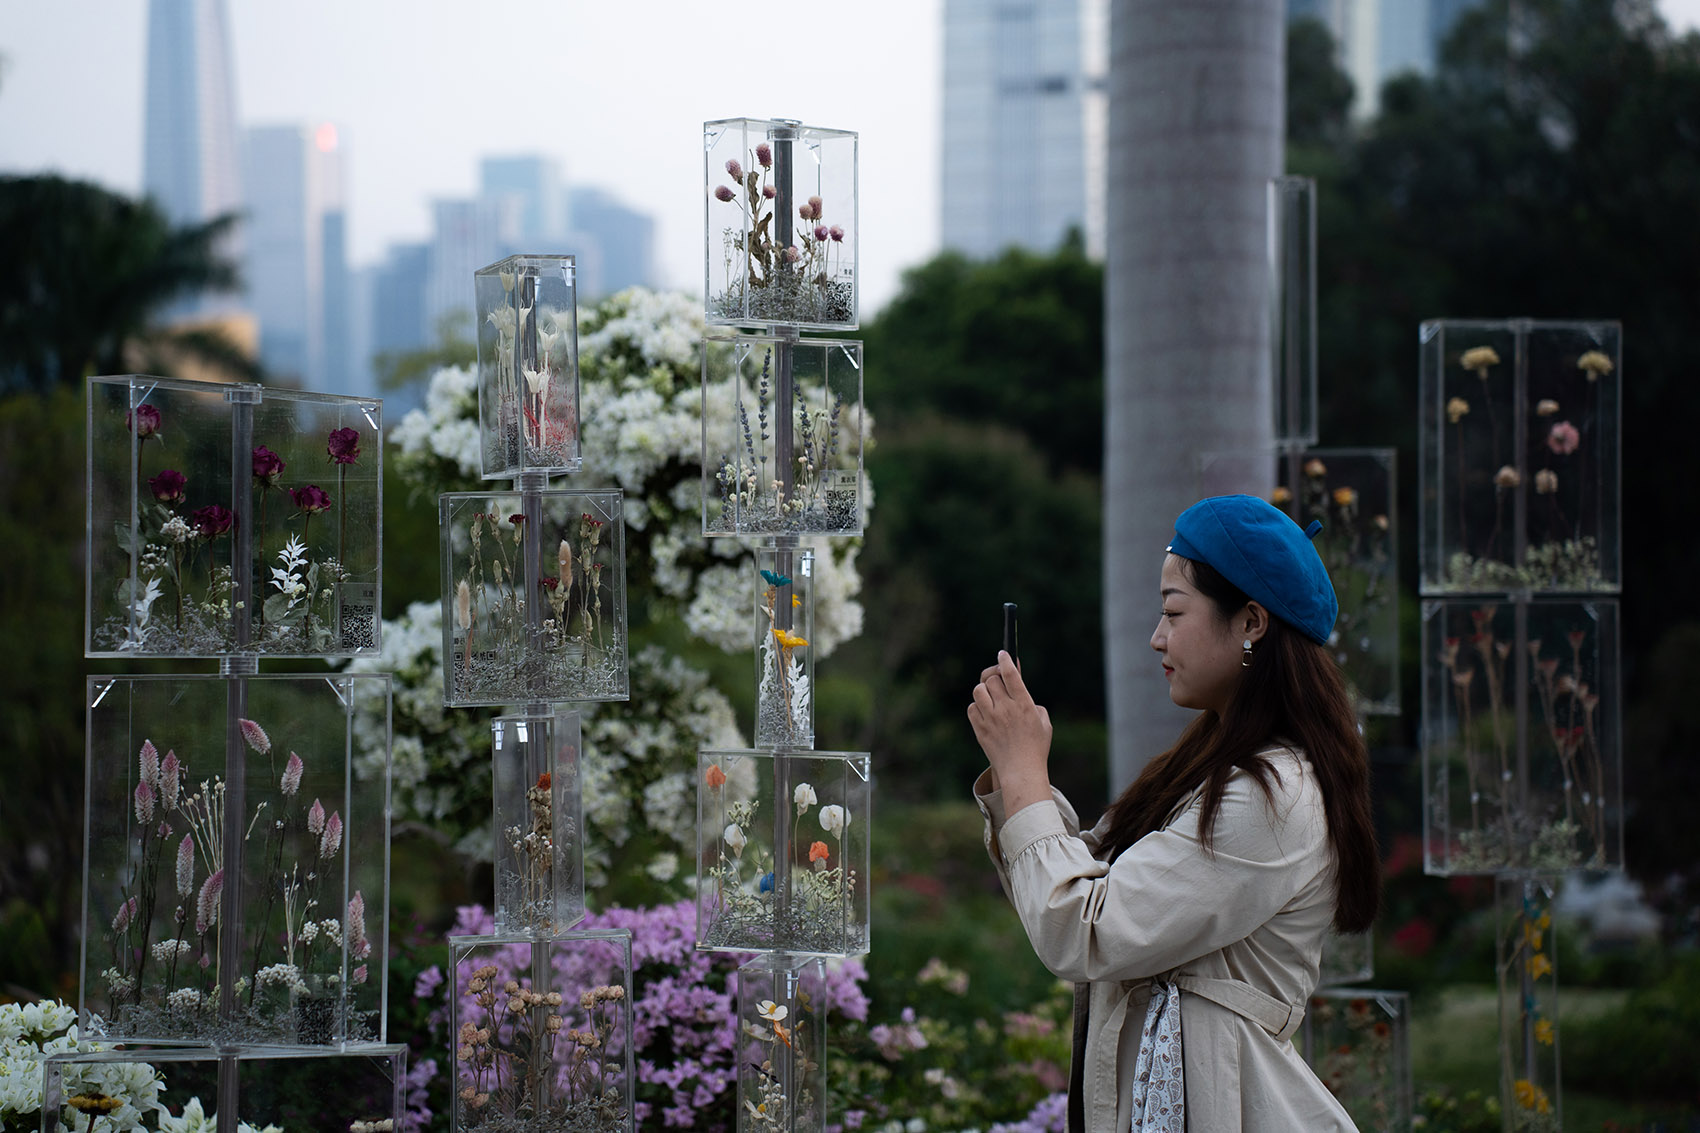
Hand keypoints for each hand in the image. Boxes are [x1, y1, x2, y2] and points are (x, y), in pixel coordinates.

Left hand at [967, 651, 1052, 807]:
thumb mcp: (1044, 724)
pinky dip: (977, 706)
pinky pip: (972, 708)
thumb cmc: (1036, 748)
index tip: (1003, 654)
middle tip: (999, 681)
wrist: (1020, 771)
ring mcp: (990, 719)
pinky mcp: (980, 729)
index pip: (1011, 675)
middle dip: (995, 677)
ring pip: (979, 691)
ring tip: (992, 698)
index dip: (1006, 660)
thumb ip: (1034, 705)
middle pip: (992, 679)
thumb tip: (1021, 693)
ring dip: (984, 690)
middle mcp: (1006, 709)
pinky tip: (986, 712)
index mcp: (1024, 705)